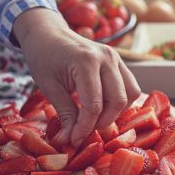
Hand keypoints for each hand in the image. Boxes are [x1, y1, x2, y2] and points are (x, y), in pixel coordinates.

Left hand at [13, 8, 140, 146]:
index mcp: (86, 62)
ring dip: (115, 112)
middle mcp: (107, 58)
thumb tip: (71, 140)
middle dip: (102, 122)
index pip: (94, 105)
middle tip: (83, 132)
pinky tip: (103, 107)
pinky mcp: (119, 62)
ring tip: (94, 119)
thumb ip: (65, 114)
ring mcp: (117, 58)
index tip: (73, 140)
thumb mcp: (49, 88)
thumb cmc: (44, 58)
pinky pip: (130, 87)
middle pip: (118, 101)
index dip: (85, 128)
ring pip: (130, 94)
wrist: (48, 34)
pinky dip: (120, 101)